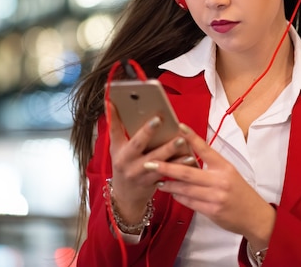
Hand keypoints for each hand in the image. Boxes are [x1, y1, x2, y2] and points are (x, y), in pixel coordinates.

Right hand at [105, 100, 193, 222]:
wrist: (125, 197)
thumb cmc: (124, 166)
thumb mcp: (116, 148)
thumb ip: (116, 128)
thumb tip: (110, 102)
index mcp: (119, 150)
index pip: (117, 131)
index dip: (117, 118)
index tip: (125, 105)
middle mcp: (126, 161)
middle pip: (137, 144)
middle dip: (148, 132)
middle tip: (160, 119)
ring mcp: (139, 173)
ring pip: (155, 160)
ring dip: (169, 150)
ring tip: (182, 140)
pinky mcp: (152, 182)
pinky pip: (167, 172)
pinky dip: (178, 164)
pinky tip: (190, 158)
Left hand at [145, 124, 275, 246]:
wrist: (255, 216)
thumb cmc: (240, 192)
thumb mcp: (229, 174)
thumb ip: (211, 166)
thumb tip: (188, 156)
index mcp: (224, 167)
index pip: (205, 149)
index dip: (192, 137)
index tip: (179, 126)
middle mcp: (220, 180)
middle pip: (188, 172)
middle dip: (167, 167)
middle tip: (150, 162)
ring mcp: (216, 196)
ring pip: (185, 189)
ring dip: (169, 184)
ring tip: (157, 179)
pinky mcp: (212, 211)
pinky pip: (190, 202)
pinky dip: (179, 197)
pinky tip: (172, 192)